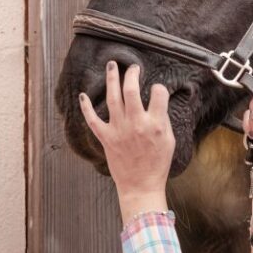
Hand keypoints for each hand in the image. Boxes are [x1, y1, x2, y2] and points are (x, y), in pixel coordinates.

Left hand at [78, 62, 173, 221]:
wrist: (141, 185)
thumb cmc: (157, 164)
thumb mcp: (170, 140)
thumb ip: (163, 119)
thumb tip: (159, 102)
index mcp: (154, 124)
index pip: (158, 94)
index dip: (159, 89)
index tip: (157, 90)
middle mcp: (135, 124)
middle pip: (131, 90)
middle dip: (131, 74)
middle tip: (133, 68)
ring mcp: (118, 130)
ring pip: (112, 98)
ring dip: (111, 79)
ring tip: (112, 66)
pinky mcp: (106, 138)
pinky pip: (92, 120)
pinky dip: (86, 107)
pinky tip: (82, 95)